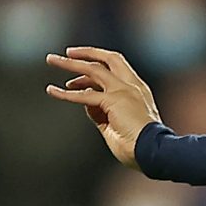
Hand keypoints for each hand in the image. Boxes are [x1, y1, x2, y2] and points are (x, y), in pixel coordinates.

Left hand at [45, 45, 160, 166]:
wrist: (154, 152)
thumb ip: (102, 113)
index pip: (117, 69)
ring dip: (69, 63)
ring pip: (92, 69)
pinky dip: (65, 93)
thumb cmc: (139, 146)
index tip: (80, 73)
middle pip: (108, 59)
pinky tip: (52, 91)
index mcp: (139, 91)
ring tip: (51, 60)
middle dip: (87, 53)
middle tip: (68, 53)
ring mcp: (123, 91)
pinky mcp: (113, 100)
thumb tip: (86, 106)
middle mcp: (132, 85)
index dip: (98, 66)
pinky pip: (84, 95)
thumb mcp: (117, 125)